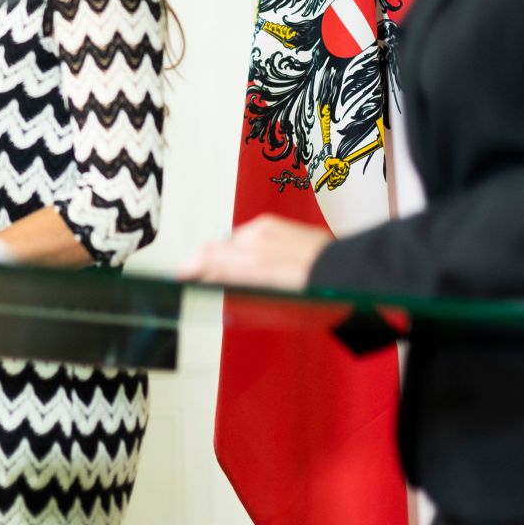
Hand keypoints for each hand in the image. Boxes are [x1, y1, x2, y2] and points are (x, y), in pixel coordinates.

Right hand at [178, 215, 332, 290]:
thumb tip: (217, 287)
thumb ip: (239, 290)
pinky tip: (239, 260)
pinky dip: (235, 248)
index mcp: (255, 262)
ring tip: (212, 273)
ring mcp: (263, 229)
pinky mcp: (270, 223)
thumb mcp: (275, 301)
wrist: (345, 267)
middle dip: (195, 262)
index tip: (178, 279)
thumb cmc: (317, 289)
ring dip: (216, 256)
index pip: (208, 261)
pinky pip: (242, 235)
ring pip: (226, 241)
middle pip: (210, 248)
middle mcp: (256, 240)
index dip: (188, 271)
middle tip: (187, 277)